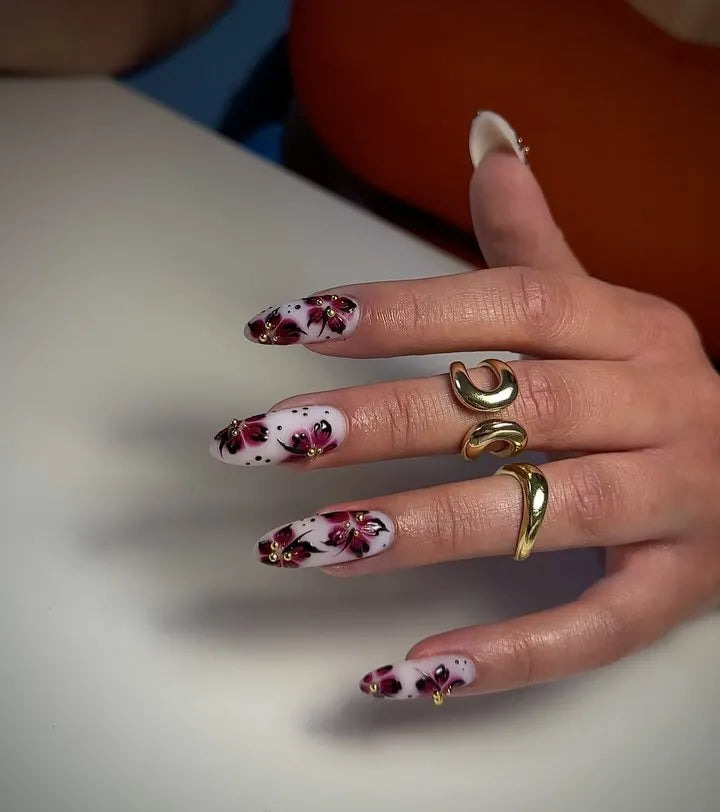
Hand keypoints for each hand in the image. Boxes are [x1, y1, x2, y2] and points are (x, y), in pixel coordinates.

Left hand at [211, 113, 719, 702]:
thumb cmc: (650, 385)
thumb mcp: (602, 307)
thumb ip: (534, 242)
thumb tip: (489, 143)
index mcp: (631, 326)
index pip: (508, 303)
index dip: (400, 311)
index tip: (291, 325)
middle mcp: (660, 404)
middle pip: (513, 406)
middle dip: (383, 422)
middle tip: (269, 439)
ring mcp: (679, 501)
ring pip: (547, 510)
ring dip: (422, 530)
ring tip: (308, 543)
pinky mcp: (679, 588)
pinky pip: (596, 627)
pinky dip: (508, 653)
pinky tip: (411, 670)